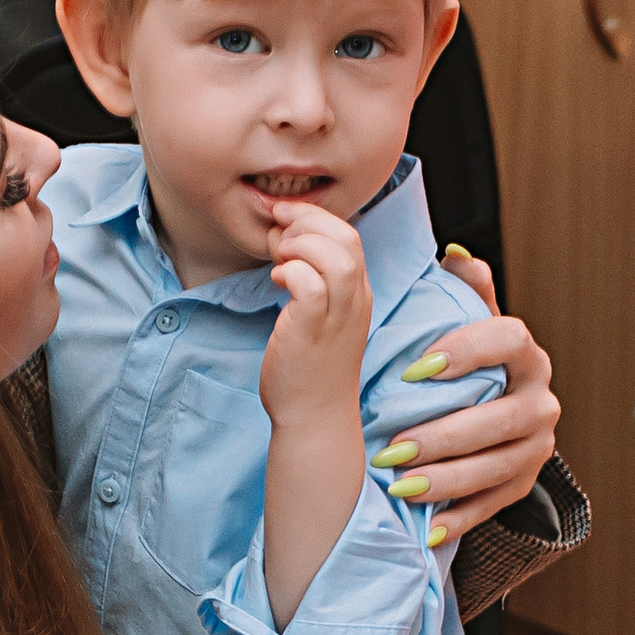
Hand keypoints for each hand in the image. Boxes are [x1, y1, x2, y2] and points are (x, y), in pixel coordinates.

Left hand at [258, 200, 372, 429]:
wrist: (314, 418)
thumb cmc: (310, 368)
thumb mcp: (321, 317)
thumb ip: (314, 282)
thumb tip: (283, 244)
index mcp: (358, 294)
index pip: (349, 236)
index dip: (314, 217)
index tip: (283, 217)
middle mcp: (355, 302)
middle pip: (347, 238)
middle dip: (307, 221)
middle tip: (277, 231)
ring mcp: (337, 318)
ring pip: (336, 258)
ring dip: (301, 244)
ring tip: (279, 256)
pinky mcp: (312, 332)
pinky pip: (310, 285)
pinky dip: (291, 272)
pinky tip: (276, 281)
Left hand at [382, 251, 557, 543]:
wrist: (491, 413)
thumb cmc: (466, 364)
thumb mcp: (467, 323)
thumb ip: (464, 290)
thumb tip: (454, 256)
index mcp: (526, 355)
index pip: (510, 340)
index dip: (468, 350)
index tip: (417, 368)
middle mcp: (541, 400)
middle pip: (498, 419)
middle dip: (443, 436)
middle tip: (392, 447)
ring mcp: (537, 445)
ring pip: (495, 467)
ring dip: (446, 481)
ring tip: (399, 486)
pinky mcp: (523, 484)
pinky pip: (494, 505)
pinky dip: (459, 518)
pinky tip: (425, 527)